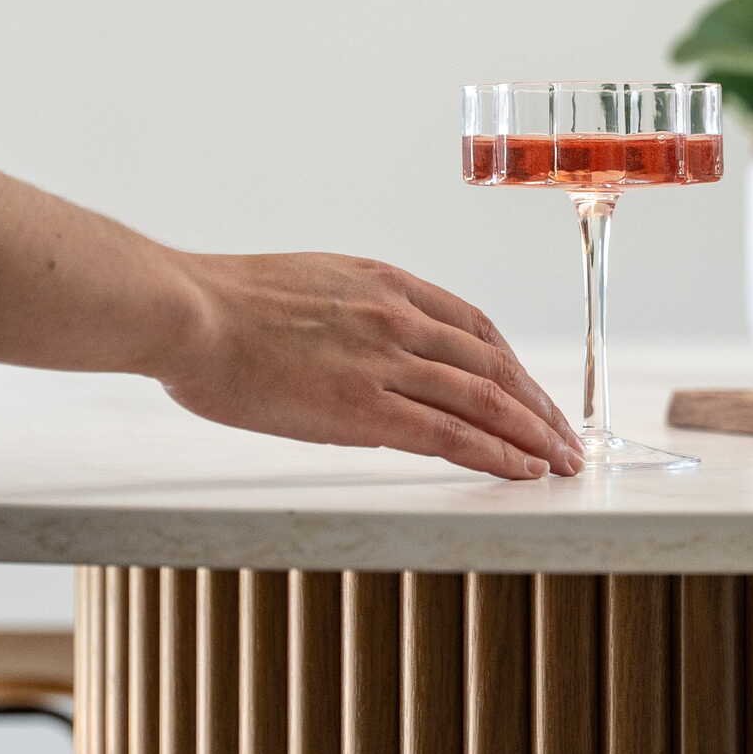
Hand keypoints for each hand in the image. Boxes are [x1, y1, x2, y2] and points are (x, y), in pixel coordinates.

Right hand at [154, 253, 586, 479]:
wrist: (185, 312)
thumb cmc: (222, 305)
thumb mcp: (309, 287)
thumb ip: (352, 315)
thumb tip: (366, 348)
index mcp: (385, 283)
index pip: (474, 327)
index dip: (511, 365)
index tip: (530, 391)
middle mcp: (399, 316)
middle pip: (494, 364)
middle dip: (537, 404)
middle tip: (567, 436)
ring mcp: (386, 360)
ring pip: (486, 399)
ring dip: (533, 434)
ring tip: (562, 461)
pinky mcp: (366, 406)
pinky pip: (451, 434)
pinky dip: (496, 453)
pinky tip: (522, 470)